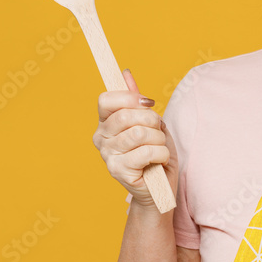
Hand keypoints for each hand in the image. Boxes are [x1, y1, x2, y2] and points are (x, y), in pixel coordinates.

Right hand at [93, 68, 178, 210]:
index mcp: (105, 123)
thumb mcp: (150, 122)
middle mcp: (100, 138)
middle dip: (152, 121)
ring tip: (159, 149)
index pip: (106, 99)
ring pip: (139, 133)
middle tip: (158, 133)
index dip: (130, 98)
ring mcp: (107, 156)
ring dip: (159, 140)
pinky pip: (147, 151)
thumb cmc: (155, 154)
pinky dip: (161, 154)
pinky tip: (158, 162)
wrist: (161, 188)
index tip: (148, 103)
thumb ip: (136, 100)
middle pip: (127, 115)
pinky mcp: (118, 171)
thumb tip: (125, 73)